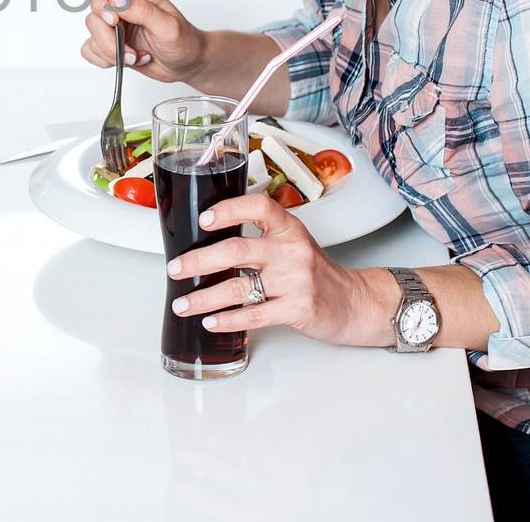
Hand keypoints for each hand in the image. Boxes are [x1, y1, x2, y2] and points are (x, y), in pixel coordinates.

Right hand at [80, 0, 208, 84]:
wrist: (188, 64)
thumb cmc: (185, 42)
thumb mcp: (169, 26)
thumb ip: (142, 11)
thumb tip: (116, 0)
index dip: (100, 2)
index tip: (114, 21)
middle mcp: (123, 9)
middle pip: (94, 16)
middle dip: (108, 39)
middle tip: (129, 50)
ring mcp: (116, 27)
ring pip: (92, 36)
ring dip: (111, 52)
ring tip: (135, 56)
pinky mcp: (111, 45)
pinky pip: (91, 51)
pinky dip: (106, 60)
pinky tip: (127, 60)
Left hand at [167, 194, 391, 346]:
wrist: (354, 302)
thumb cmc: (315, 272)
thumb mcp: (292, 243)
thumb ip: (259, 238)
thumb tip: (206, 242)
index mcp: (289, 228)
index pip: (259, 207)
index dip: (229, 209)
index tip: (203, 219)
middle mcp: (292, 250)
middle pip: (237, 250)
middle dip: (199, 261)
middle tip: (175, 269)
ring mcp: (296, 280)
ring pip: (239, 287)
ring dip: (204, 298)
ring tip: (182, 304)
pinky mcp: (298, 308)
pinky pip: (254, 315)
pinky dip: (228, 320)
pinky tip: (211, 322)